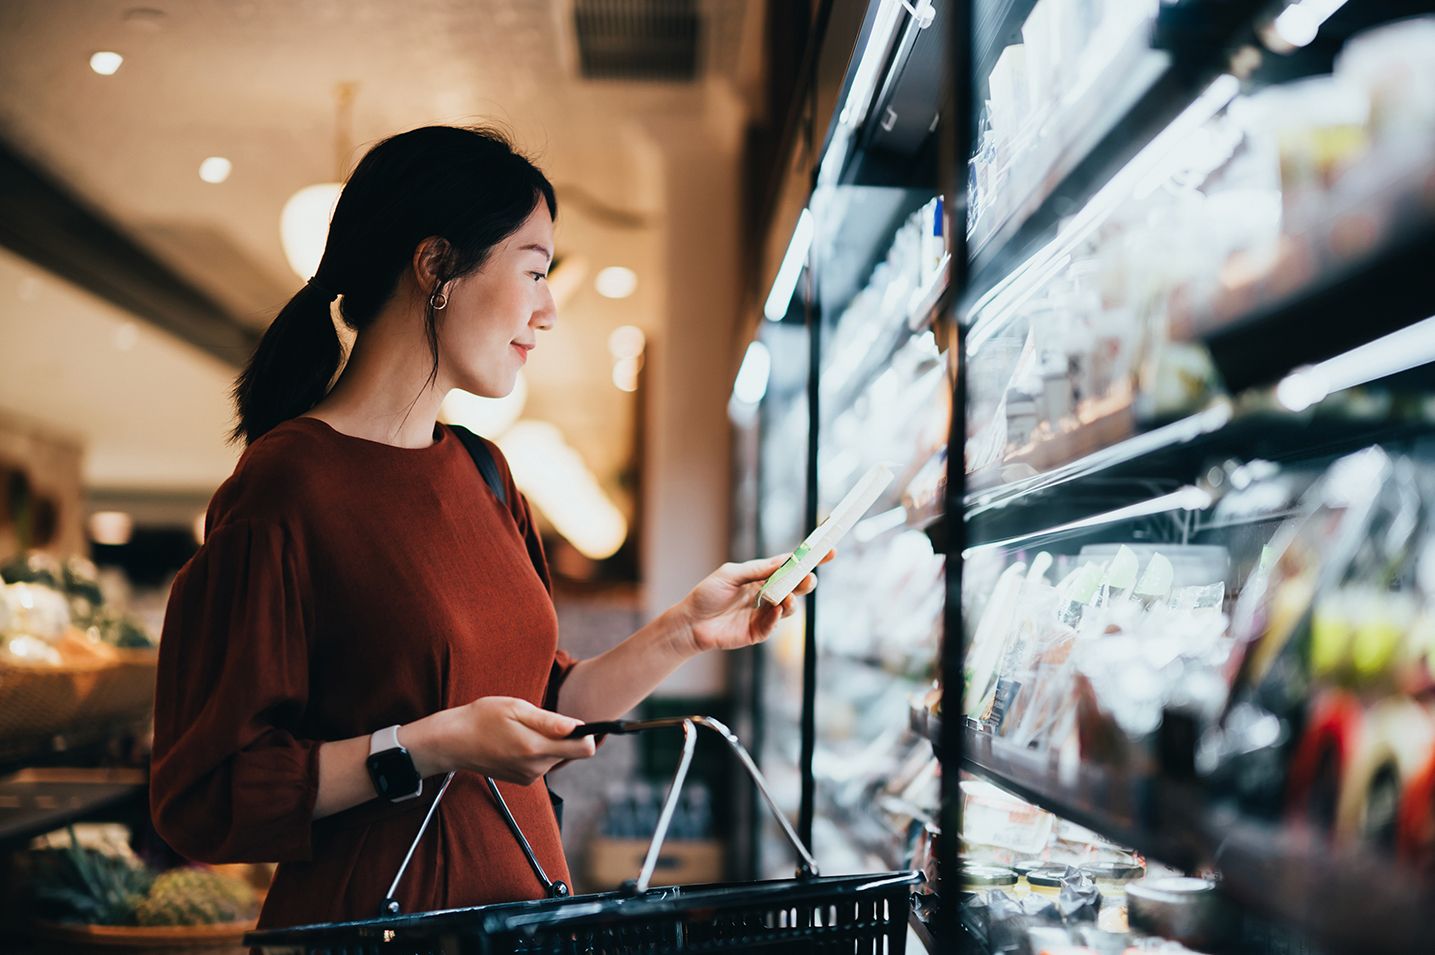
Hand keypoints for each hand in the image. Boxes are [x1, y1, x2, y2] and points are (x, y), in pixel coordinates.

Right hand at [415, 696, 595, 784]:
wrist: (454, 742)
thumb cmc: (482, 718)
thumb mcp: (516, 709)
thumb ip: (549, 721)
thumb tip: (577, 726)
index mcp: (536, 748)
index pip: (584, 749)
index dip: (586, 734)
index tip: (578, 723)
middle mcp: (536, 767)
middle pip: (569, 752)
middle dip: (560, 735)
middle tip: (534, 721)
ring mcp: (529, 776)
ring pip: (554, 756)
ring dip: (545, 742)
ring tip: (519, 730)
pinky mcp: (522, 779)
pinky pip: (541, 762)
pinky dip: (535, 751)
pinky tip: (514, 741)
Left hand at [679, 551, 833, 653]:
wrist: (690, 622)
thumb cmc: (707, 594)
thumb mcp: (731, 574)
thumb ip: (758, 569)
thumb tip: (784, 561)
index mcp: (760, 577)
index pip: (789, 567)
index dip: (809, 560)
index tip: (828, 551)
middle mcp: (766, 595)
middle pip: (794, 588)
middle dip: (805, 582)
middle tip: (809, 579)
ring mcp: (764, 614)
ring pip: (788, 607)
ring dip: (791, 601)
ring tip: (787, 597)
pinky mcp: (758, 632)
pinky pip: (773, 625)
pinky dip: (776, 617)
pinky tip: (775, 609)